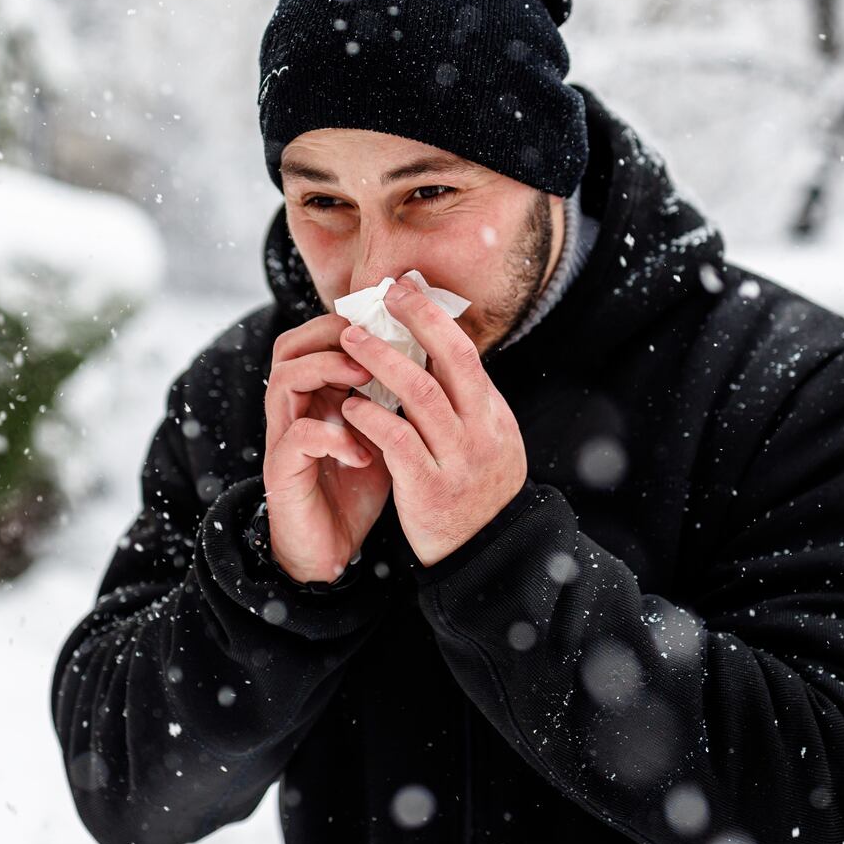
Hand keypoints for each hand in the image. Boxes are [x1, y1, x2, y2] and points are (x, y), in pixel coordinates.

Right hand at [263, 311, 390, 582]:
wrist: (329, 551)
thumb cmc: (357, 487)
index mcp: (317, 394)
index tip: (390, 321)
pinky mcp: (282, 471)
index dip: (349, 321)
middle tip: (371, 340)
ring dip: (327, 372)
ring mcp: (284, 438)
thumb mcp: (383, 434)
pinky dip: (334, 437)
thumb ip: (394, 398)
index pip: (316, 337)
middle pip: (290, 347)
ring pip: (285, 379)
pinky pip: (299, 436)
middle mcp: (293, 409)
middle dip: (332, 335)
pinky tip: (364, 453)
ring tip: (364, 380)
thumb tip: (437, 359)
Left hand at [336, 274, 528, 566]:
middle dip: (415, 321)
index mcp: (493, 415)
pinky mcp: (431, 490)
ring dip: (383, 362)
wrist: (487, 556)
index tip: (406, 287)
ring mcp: (459, 460)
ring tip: (351, 341)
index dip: (434, 316)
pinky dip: (372, 417)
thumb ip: (463, 402)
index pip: (465, 353)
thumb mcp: (485, 441)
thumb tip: (433, 350)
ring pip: (421, 396)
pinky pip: (398, 443)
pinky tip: (350, 404)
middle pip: (451, 361)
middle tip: (381, 295)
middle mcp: (482, 432)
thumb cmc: (474, 491)